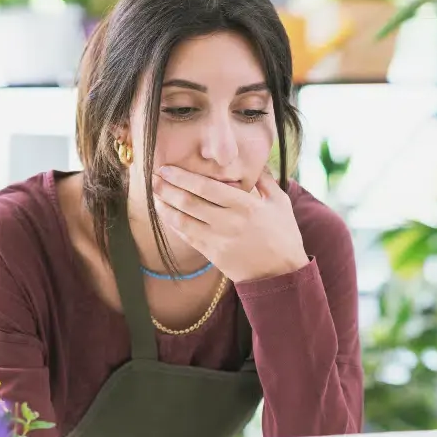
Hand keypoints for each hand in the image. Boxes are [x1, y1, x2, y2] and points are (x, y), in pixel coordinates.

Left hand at [152, 166, 309, 282]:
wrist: (281, 274)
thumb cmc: (283, 235)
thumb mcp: (280, 203)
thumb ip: (265, 181)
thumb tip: (256, 163)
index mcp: (245, 205)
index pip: (206, 187)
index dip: (182, 177)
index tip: (167, 168)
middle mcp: (229, 222)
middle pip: (189, 202)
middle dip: (167, 188)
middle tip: (152, 178)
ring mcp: (219, 240)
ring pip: (183, 220)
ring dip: (165, 206)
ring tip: (153, 195)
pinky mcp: (213, 255)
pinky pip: (188, 237)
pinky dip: (174, 224)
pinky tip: (166, 215)